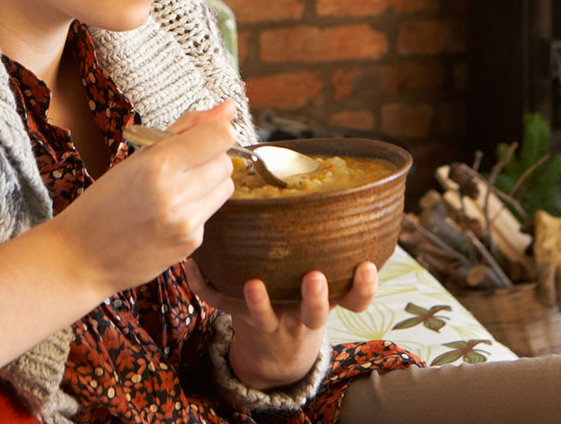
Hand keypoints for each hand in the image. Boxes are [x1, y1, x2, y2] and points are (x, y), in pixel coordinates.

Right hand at [54, 101, 236, 295]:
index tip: (203, 137)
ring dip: (209, 183)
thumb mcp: (136, 158)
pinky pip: (211, 212)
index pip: (220, 136)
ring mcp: (186, 221)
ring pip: (225, 187)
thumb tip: (228, 108)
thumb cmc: (103, 203)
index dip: (215, 133)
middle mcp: (175, 193)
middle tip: (180, 167)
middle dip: (209, 159)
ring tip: (175, 190)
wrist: (81, 257)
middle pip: (225, 162)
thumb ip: (185, 130)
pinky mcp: (191, 242)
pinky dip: (197, 208)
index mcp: (157, 164)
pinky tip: (169, 215)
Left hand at [187, 259, 378, 389]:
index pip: (355, 301)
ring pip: (265, 316)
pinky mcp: (241, 320)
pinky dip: (204, 286)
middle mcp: (301, 318)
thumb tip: (340, 201)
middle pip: (314, 313)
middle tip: (315, 277)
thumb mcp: (324, 295)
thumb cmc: (300, 308)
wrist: (274, 359)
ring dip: (259, 301)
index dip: (365, 287)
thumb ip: (333, 260)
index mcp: (325, 305)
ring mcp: (271, 323)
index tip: (367, 266)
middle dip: (316, 296)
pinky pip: (221, 305)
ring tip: (253, 283)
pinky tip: (192, 266)